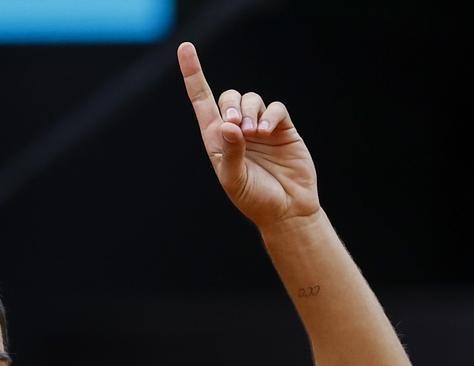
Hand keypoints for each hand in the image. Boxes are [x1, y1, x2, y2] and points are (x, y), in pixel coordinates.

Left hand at [177, 42, 321, 230]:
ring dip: (250, 111)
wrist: (288, 210)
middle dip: (231, 105)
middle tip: (237, 126)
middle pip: (228, 97)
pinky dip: (270, 115)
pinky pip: (275, 108)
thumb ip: (230, 152)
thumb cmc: (255, 200)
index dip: (193, 74)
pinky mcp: (282, 128)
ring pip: (251, 99)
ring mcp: (260, 127)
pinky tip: (267, 131)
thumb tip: (227, 124)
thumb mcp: (234, 180)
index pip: (201, 101)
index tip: (185, 48)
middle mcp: (236, 130)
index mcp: (216, 140)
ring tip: (255, 134)